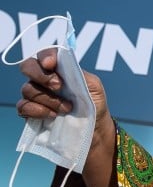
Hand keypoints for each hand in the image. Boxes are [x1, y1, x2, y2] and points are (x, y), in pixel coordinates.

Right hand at [17, 48, 121, 186]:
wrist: (93, 131)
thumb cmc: (95, 105)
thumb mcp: (94, 87)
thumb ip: (78, 73)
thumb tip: (61, 63)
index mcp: (60, 70)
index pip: (45, 55)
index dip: (45, 56)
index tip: (52, 64)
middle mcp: (45, 80)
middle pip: (28, 67)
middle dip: (41, 75)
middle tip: (58, 86)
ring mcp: (36, 96)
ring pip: (28, 89)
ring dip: (48, 98)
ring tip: (66, 108)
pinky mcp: (31, 113)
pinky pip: (22, 107)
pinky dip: (36, 110)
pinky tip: (51, 116)